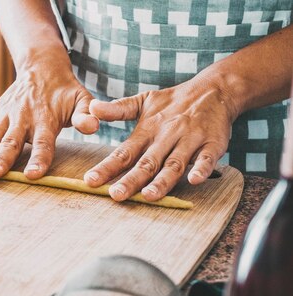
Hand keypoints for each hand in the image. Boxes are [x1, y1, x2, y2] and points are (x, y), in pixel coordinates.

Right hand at [0, 53, 98, 179]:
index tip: (32, 174)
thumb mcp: (82, 99)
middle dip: (0, 159)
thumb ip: (87, 114)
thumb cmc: (65, 91)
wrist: (42, 66)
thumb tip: (93, 125)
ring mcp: (5, 116)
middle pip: (10, 142)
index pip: (43, 143)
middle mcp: (22, 118)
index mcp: (45, 119)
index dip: (39, 158)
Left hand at [85, 74, 238, 201]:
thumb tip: (92, 108)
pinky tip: (194, 180)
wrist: (214, 90)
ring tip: (149, 196)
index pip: (124, 152)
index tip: (90, 181)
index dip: (107, 167)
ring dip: (162, 180)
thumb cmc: (173, 102)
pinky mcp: (212, 143)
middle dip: (131, 180)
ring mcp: (190, 140)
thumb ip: (118, 109)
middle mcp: (166, 136)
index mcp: (147, 131)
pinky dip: (201, 168)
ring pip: (174, 164)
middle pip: (147, 162)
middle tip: (116, 195)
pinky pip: (207, 158)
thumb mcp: (143, 101)